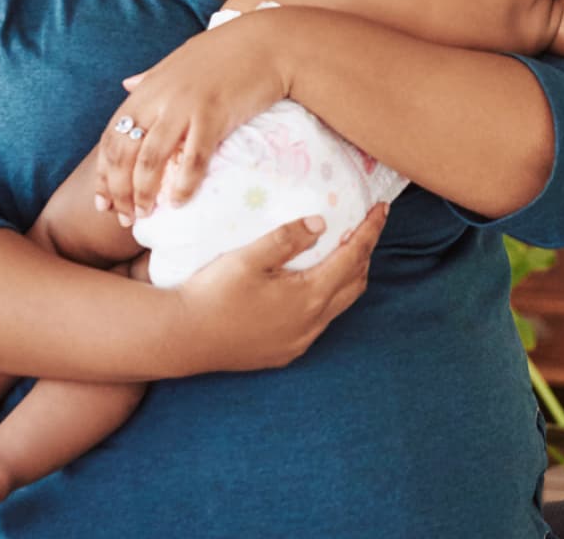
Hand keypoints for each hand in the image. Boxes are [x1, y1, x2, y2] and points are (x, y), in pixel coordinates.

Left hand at [93, 10, 290, 223]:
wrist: (267, 42)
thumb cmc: (224, 52)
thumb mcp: (178, 61)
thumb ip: (150, 76)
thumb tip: (126, 83)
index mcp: (147, 89)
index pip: (111, 137)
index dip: (103, 174)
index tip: (103, 203)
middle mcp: (158, 99)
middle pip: (123, 153)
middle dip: (118, 191)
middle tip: (126, 219)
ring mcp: (184, 107)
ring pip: (149, 160)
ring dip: (142, 193)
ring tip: (146, 215)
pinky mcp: (213, 115)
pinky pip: (192, 158)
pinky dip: (182, 184)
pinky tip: (178, 203)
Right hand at [171, 203, 388, 372]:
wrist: (182, 337)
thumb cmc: (212, 293)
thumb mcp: (248, 257)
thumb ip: (287, 238)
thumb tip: (322, 223)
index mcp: (309, 297)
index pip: (353, 258)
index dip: (370, 232)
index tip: (382, 209)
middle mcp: (311, 324)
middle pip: (355, 284)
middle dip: (365, 254)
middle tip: (365, 228)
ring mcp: (298, 342)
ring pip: (338, 307)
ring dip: (347, 278)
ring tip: (343, 253)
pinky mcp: (283, 353)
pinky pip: (318, 324)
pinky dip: (326, 300)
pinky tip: (311, 288)